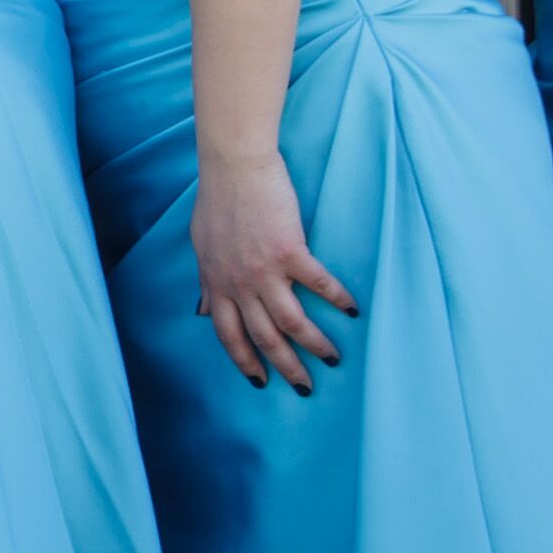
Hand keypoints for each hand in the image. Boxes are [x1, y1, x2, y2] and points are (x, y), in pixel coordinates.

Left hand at [192, 149, 357, 390]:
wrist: (235, 165)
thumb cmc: (218, 201)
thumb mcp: (201, 247)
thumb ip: (205, 282)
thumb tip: (200, 311)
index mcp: (217, 284)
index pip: (228, 336)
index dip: (244, 362)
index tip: (258, 382)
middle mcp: (239, 285)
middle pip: (263, 338)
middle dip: (285, 368)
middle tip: (304, 387)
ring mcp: (264, 271)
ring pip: (291, 323)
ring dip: (314, 345)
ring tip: (332, 359)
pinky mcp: (290, 252)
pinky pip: (318, 285)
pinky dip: (337, 300)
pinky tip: (351, 311)